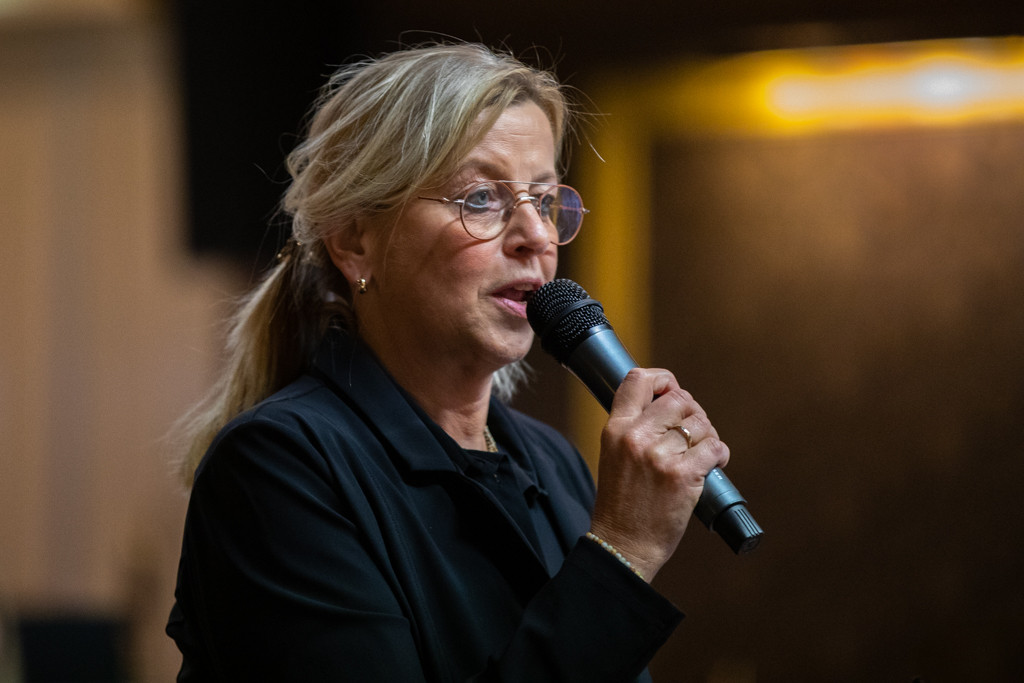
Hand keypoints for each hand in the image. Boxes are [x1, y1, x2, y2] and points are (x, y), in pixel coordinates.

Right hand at [589, 368, 729, 581]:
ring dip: (708, 435)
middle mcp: (636, 438)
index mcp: (615, 429)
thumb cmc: (621, 504)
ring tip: (702, 451)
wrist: (622, 545)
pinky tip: (714, 462)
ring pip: (700, 424)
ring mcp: (660, 456)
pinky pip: (714, 448)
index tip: (672, 390)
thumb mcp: (613, 456)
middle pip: (678, 398)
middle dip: (693, 410)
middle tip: (694, 429)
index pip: (638, 380)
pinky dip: (720, 453)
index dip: (663, 379)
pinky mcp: (683, 476)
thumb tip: (671, 404)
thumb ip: (634, 428)